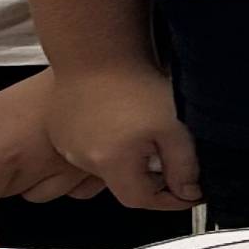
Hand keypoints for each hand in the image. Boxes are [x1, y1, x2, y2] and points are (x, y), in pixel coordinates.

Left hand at [0, 71, 105, 206]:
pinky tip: (64, 159)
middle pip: (9, 194)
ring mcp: (65, 179)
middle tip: (15, 146)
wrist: (89, 77)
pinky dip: (67, 183)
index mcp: (3, 157)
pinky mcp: (92, 178)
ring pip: (39, 196)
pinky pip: (72, 194)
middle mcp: (32, 173)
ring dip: (34, 181)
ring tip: (39, 150)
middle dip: (7, 177)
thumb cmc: (39, 91)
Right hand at [44, 60, 200, 212]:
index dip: (168, 199)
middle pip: (122, 183)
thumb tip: (188, 192)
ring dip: (126, 158)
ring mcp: (68, 144)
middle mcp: (83, 158)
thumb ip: (183, 166)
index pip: (142, 200)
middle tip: (167, 155)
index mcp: (111, 163)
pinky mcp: (60, 129)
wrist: (95, 48)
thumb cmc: (132, 81)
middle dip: (148, 177)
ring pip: (104, 165)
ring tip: (140, 131)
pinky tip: (117, 119)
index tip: (186, 191)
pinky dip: (106, 142)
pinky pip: (86, 147)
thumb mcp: (172, 126)